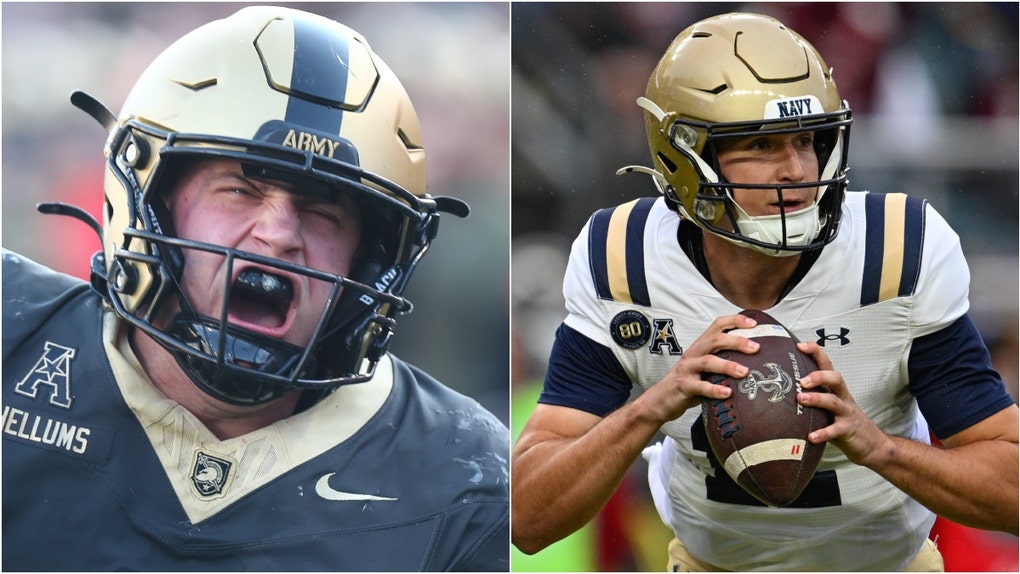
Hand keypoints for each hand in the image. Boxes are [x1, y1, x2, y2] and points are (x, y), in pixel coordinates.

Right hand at [637, 314, 761, 423]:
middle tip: (756, 348)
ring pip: (708, 362)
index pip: (717, 325)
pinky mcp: (683, 386)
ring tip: (744, 372)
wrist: (659, 400)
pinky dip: (714, 390)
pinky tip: (727, 393)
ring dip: (728, 366)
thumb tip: (754, 364)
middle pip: (715, 340)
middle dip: (737, 341)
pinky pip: (699, 386)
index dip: (735, 321)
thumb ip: (722, 364)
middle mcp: (693, 354)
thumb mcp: (704, 370)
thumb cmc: (687, 384)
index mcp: (700, 347)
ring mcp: (687, 369)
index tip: (754, 324)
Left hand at [796, 341, 892, 466]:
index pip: (827, 365)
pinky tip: (811, 436)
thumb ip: (811, 396)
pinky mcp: (849, 430)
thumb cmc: (843, 421)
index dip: (816, 353)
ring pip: (833, 401)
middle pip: (835, 378)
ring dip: (816, 399)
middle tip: (801, 380)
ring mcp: (846, 413)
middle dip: (819, 375)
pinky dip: (823, 433)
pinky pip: (836, 430)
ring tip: (800, 399)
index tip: (800, 345)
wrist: (872, 443)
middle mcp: (842, 396)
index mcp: (835, 388)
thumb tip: (780, 388)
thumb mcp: (828, 406)